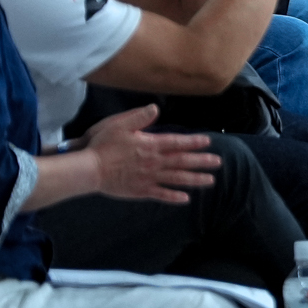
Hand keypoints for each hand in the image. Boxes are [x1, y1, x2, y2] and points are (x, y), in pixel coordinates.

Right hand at [83, 105, 218, 204]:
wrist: (90, 170)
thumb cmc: (103, 145)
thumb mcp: (120, 125)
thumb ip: (139, 117)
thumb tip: (156, 108)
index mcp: (151, 145)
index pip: (177, 143)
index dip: (193, 142)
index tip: (208, 142)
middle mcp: (154, 162)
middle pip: (182, 162)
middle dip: (202, 161)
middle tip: (218, 162)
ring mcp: (149, 178)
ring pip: (177, 179)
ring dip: (195, 180)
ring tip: (211, 181)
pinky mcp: (141, 191)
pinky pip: (161, 194)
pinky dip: (174, 197)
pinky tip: (185, 199)